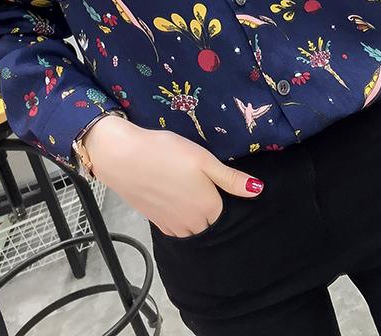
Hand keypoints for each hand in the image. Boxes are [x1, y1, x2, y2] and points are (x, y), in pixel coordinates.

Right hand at [83, 113, 264, 237]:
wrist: (122, 156)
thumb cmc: (166, 153)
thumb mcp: (204, 160)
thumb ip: (231, 179)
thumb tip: (258, 191)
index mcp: (209, 209)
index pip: (228, 212)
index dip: (225, 195)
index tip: (218, 180)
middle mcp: (192, 224)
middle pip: (211, 222)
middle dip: (211, 208)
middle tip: (201, 182)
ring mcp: (172, 225)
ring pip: (193, 227)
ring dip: (195, 215)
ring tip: (187, 189)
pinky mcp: (155, 222)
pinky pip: (176, 227)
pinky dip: (179, 217)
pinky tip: (173, 196)